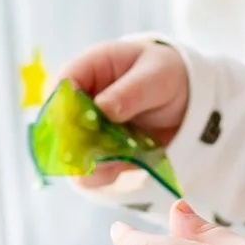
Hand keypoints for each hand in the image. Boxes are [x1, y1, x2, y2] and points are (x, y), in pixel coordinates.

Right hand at [66, 34, 188, 184]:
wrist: (184, 97)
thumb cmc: (164, 73)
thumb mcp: (155, 76)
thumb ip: (130, 91)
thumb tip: (102, 108)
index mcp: (89, 69)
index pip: (62, 86)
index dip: (64, 107)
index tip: (83, 126)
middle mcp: (81, 100)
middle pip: (60, 124)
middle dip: (76, 143)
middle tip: (99, 155)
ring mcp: (88, 128)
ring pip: (70, 152)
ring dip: (89, 163)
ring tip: (116, 163)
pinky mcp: (99, 151)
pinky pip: (89, 169)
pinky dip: (102, 174)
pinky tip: (122, 168)